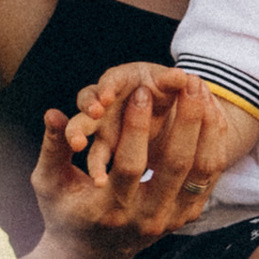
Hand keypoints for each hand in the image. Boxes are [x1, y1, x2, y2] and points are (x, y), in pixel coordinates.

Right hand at [28, 75, 235, 258]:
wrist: (90, 256)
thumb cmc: (64, 212)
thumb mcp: (49, 183)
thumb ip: (53, 147)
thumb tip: (53, 113)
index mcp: (110, 210)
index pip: (131, 165)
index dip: (137, 127)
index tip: (142, 91)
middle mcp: (146, 218)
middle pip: (177, 165)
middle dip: (186, 119)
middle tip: (188, 81)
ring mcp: (171, 219)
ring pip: (202, 169)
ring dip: (207, 126)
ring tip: (202, 90)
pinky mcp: (187, 216)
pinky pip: (210, 175)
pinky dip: (213, 141)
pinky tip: (211, 111)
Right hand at [61, 57, 192, 172]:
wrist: (160, 107)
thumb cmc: (159, 88)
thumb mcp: (166, 83)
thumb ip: (170, 81)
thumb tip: (180, 77)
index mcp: (118, 82)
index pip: (108, 82)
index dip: (107, 88)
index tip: (107, 97)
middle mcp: (104, 104)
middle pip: (86, 104)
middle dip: (87, 107)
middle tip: (93, 113)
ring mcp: (102, 127)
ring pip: (84, 130)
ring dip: (78, 136)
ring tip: (79, 145)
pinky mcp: (107, 148)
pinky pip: (98, 157)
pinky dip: (97, 167)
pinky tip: (100, 181)